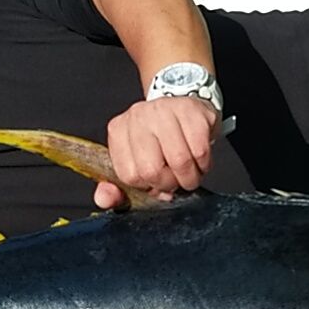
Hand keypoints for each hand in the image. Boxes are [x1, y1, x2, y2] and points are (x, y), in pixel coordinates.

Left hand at [95, 94, 218, 208]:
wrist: (184, 111)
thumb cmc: (159, 142)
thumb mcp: (134, 163)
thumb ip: (116, 188)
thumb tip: (104, 199)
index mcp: (119, 131)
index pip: (130, 175)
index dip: (149, 186)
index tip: (158, 182)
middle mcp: (137, 116)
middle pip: (152, 170)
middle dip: (170, 184)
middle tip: (177, 179)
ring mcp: (163, 109)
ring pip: (179, 161)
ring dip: (191, 177)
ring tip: (191, 171)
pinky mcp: (190, 109)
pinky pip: (200, 151)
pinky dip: (204, 163)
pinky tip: (199, 159)